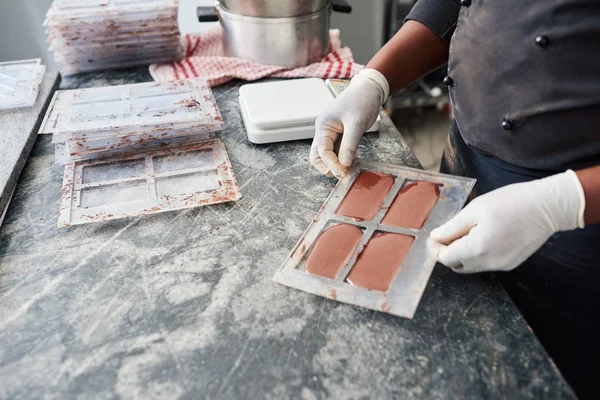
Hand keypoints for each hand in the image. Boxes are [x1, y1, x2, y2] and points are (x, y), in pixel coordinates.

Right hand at [310, 69, 387, 177]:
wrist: (369, 89)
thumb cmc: (361, 101)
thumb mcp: (356, 124)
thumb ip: (349, 146)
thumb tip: (344, 165)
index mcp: (323, 126)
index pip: (322, 151)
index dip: (332, 164)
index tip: (344, 174)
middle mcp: (324, 131)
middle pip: (318, 156)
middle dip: (328, 167)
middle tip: (342, 175)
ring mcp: (331, 133)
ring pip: (327, 155)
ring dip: (335, 164)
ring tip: (348, 171)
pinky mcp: (340, 135)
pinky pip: (337, 151)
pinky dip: (342, 159)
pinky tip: (352, 163)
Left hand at [430, 170, 585, 272]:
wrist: (547, 207)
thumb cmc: (511, 202)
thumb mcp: (475, 210)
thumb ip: (452, 227)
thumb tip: (435, 237)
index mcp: (478, 248)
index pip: (446, 258)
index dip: (437, 248)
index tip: (435, 236)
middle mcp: (490, 263)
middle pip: (457, 265)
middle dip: (449, 252)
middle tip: (450, 232)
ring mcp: (502, 266)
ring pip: (472, 266)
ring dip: (464, 253)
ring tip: (469, 231)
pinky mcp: (511, 264)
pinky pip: (486, 263)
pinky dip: (479, 254)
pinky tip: (485, 236)